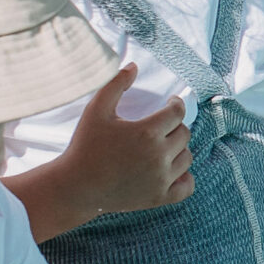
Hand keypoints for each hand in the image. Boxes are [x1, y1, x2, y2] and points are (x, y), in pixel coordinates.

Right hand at [58, 65, 193, 219]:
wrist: (76, 186)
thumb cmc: (85, 145)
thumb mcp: (96, 110)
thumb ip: (115, 84)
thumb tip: (133, 66)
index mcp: (146, 132)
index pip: (177, 112)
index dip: (176, 104)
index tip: (170, 103)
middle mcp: (158, 156)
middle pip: (184, 134)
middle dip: (174, 126)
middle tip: (161, 126)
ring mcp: (161, 179)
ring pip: (187, 158)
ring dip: (178, 149)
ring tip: (163, 146)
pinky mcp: (159, 198)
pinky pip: (187, 186)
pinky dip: (185, 178)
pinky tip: (172, 170)